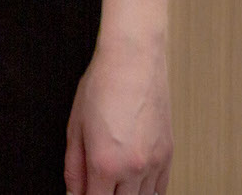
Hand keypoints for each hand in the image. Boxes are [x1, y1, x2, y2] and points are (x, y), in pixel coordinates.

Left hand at [64, 35, 171, 194]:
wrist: (133, 61)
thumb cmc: (102, 85)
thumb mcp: (75, 127)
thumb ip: (74, 167)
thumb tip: (73, 192)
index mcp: (105, 163)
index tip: (83, 193)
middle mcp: (133, 168)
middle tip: (96, 184)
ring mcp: (154, 163)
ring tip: (113, 183)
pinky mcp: (168, 155)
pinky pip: (160, 189)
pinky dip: (147, 192)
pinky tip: (134, 186)